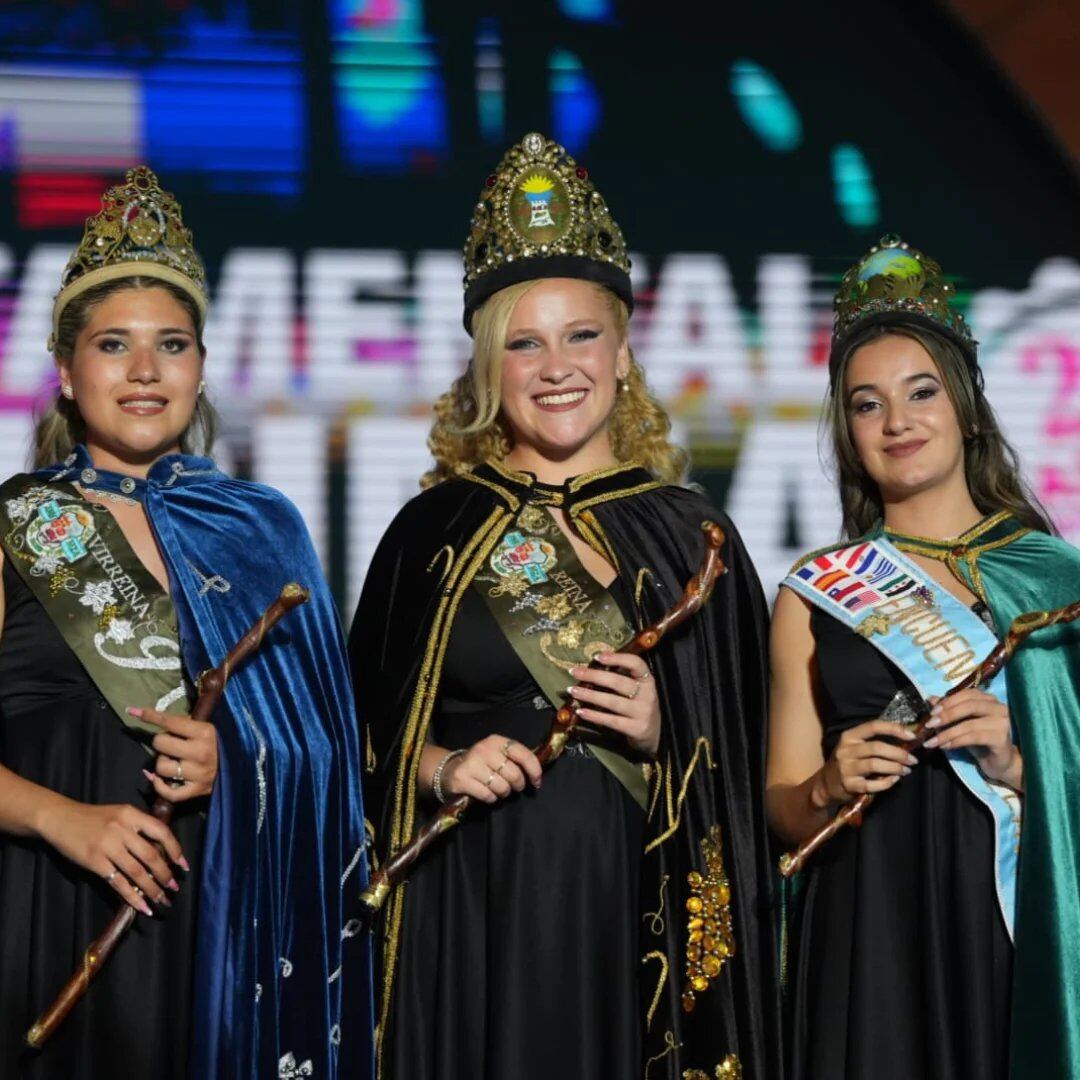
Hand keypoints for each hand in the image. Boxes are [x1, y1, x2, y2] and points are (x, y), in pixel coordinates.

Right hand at [37, 797, 186, 915]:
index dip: (175, 849)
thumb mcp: (120, 813)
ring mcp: (108, 846)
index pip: (161, 831)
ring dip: (152, 888)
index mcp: (132, 814)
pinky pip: (117, 882)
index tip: (183, 865)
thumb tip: (161, 851)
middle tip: (173, 888)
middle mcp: (122, 829)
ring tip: (161, 899)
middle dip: (165, 874)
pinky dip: (132, 896)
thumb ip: (138, 827)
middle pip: (151, 855)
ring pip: (137, 871)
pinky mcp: (94, 862)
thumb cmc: (93, 817)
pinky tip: (142, 906)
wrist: (60, 818)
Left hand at [129, 706, 218, 802]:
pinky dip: (159, 785)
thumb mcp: (206, 727)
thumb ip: (183, 722)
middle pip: (160, 743)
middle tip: (171, 745)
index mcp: (204, 732)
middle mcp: (200, 752)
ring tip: (173, 761)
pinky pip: (167, 791)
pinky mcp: (195, 790)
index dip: (150, 716)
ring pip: (160, 766)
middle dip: (162, 742)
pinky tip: (158, 779)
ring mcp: (197, 773)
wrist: (238, 768)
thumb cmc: (217, 744)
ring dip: (162, 763)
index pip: (170, 722)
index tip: (133, 711)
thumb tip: (151, 714)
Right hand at [442, 734, 542, 804]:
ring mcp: (472, 764)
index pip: (523, 754)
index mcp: (497, 741)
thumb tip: (536, 775)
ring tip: (499, 790)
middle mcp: (484, 749)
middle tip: (514, 787)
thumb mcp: (497, 754)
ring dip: (504, 793)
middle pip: (514, 774)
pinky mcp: (462, 779)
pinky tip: (487, 794)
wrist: (450, 769)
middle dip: (518, 785)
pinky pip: (487, 795)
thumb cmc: (481, 763)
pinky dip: (491, 798)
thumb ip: (514, 759)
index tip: (537, 782)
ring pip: (502, 786)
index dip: (534, 770)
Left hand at [568, 651, 660, 757]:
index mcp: (647, 681)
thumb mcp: (637, 690)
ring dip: (590, 695)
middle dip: (594, 676)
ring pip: (612, 702)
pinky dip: (594, 716)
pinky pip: (611, 721)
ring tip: (573, 691)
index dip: (617, 658)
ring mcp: (643, 712)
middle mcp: (648, 695)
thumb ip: (621, 678)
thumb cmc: (639, 707)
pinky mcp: (636, 729)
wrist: (653, 735)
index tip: (597, 656)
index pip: (636, 664)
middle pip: (619, 682)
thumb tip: (592, 667)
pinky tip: (580, 712)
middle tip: (575, 672)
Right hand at [815, 719, 917, 805]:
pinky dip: (887, 782)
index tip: (911, 735)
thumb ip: (873, 742)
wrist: (826, 784)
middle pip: (876, 747)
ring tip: (906, 770)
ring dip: (895, 767)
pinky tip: (894, 780)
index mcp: (849, 737)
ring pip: (875, 764)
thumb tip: (904, 740)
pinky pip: (872, 784)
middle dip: (899, 753)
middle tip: (913, 760)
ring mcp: (846, 768)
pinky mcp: (849, 785)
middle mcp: (846, 750)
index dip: (894, 729)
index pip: (873, 727)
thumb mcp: (854, 747)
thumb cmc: (847, 762)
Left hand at [924, 690, 1020, 787]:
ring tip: (932, 741)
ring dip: (947, 733)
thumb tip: (931, 699)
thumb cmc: (979, 740)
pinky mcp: (1002, 739)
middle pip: (970, 705)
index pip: (967, 694)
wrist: (999, 763)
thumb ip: (948, 710)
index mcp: (989, 700)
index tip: (932, 712)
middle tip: (930, 724)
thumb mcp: (961, 723)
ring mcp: (1003, 723)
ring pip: (970, 724)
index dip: (948, 701)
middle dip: (947, 714)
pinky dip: (956, 741)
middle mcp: (999, 708)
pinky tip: (945, 746)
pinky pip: (974, 737)